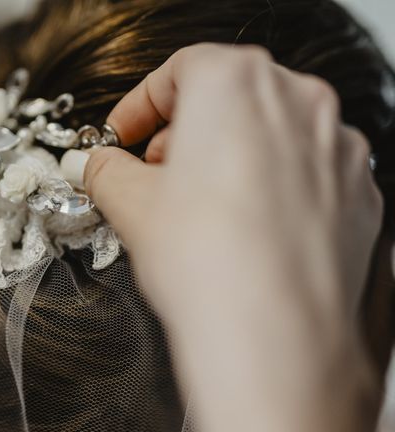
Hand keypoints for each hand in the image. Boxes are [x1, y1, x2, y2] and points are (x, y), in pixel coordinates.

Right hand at [83, 44, 382, 431]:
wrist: (273, 335)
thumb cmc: (203, 259)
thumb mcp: (130, 204)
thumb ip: (106, 172)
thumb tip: (96, 166)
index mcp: (234, 82)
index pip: (176, 73)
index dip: (139, 106)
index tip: (122, 137)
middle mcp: (297, 100)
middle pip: (227, 98)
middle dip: (184, 132)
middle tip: (156, 173)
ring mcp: (336, 145)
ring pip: (269, 133)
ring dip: (229, 156)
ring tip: (200, 205)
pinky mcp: (358, 192)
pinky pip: (304, 172)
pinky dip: (271, 186)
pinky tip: (246, 229)